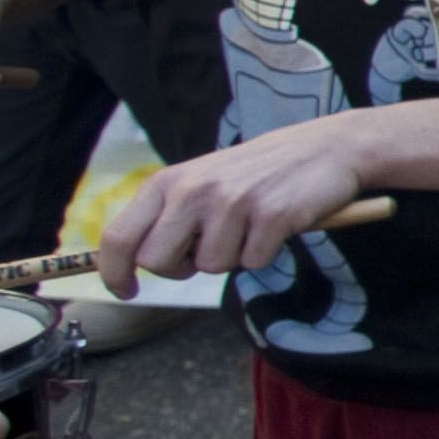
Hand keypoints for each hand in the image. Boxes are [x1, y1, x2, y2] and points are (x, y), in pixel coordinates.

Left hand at [99, 127, 368, 295]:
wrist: (324, 147)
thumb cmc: (257, 172)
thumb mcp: (200, 182)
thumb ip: (168, 216)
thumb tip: (138, 261)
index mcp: (168, 181)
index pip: (119, 237)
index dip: (114, 272)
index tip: (125, 291)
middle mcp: (193, 190)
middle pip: (157, 261)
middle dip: (180, 268)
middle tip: (206, 251)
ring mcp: (233, 202)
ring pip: (210, 266)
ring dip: (231, 257)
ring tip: (249, 227)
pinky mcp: (271, 216)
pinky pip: (253, 262)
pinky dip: (264, 253)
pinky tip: (274, 227)